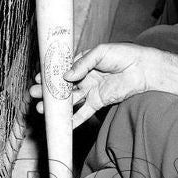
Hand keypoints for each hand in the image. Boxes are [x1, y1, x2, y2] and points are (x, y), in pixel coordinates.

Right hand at [29, 43, 177, 127]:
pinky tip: (63, 124)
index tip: (38, 79)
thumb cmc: (123, 54)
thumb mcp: (100, 52)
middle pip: (63, 86)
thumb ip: (83, 64)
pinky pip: (84, 112)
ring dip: (56, 105)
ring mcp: (91, 90)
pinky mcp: (99, 101)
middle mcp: (85, 77)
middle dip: (48, 91)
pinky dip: (74, 119)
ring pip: (70, 100)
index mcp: (83, 62)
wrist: (143, 68)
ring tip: (42, 109)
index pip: (63, 69)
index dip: (50, 74)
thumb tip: (67, 76)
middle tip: (33, 94)